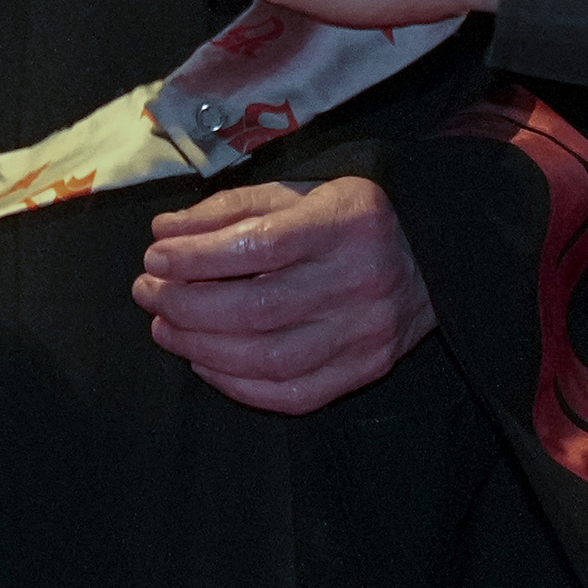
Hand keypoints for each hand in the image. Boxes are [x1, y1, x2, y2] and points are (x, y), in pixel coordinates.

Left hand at [134, 173, 436, 412]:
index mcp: (346, 224)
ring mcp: (366, 333)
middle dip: (186, 305)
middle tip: (149, 293)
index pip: (258, 246)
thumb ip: (233, 209)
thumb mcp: (301, 193)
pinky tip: (204, 361)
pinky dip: (236, 384)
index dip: (196, 257)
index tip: (156, 256)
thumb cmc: (354, 218)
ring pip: (269, 358)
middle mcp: (359, 281)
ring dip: (200, 347)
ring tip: (165, 327)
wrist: (438, 255)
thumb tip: (165, 233)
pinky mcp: (367, 369)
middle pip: (256, 310)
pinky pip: (292, 394)